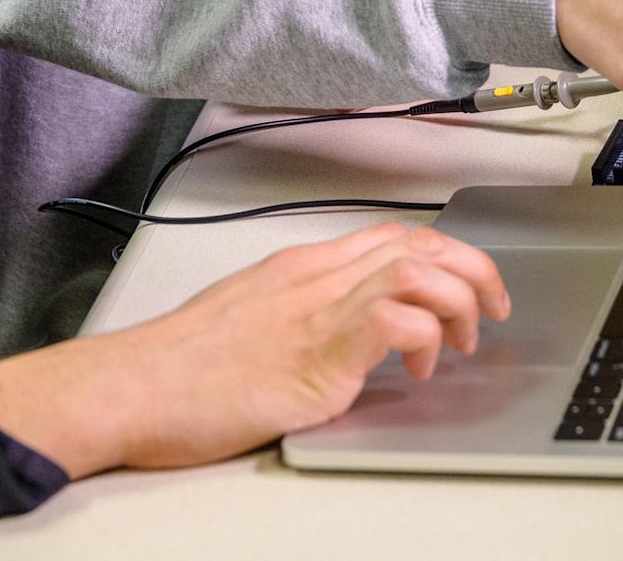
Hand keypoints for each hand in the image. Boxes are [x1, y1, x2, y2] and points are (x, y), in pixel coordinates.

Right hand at [0, 223, 507, 475]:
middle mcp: (314, 278)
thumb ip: (294, 314)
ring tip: (461, 343)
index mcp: (299, 267)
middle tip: (491, 308)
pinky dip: (422, 339)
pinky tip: (418, 369)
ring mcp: (317, 311)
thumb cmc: (175, 367)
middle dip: (471, 269)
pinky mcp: (318, 354)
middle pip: (418, 243)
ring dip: (457, 303)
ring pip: (418, 272)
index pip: (391, 235)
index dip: (443, 253)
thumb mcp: (245, 319)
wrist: (132, 386)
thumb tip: (330, 334)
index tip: (466, 281)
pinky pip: (394, 322)